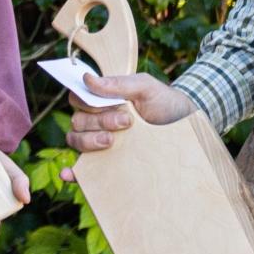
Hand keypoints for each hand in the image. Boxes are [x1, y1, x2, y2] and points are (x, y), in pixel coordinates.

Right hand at [58, 71, 197, 175]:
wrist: (183, 126)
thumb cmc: (163, 102)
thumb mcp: (146, 87)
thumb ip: (119, 83)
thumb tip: (87, 79)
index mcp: (102, 99)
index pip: (78, 98)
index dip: (90, 103)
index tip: (117, 105)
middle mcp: (96, 119)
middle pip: (78, 121)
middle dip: (99, 121)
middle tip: (126, 122)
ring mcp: (99, 140)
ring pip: (76, 140)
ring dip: (89, 141)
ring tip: (112, 141)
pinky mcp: (104, 161)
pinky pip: (81, 168)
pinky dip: (72, 172)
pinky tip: (70, 174)